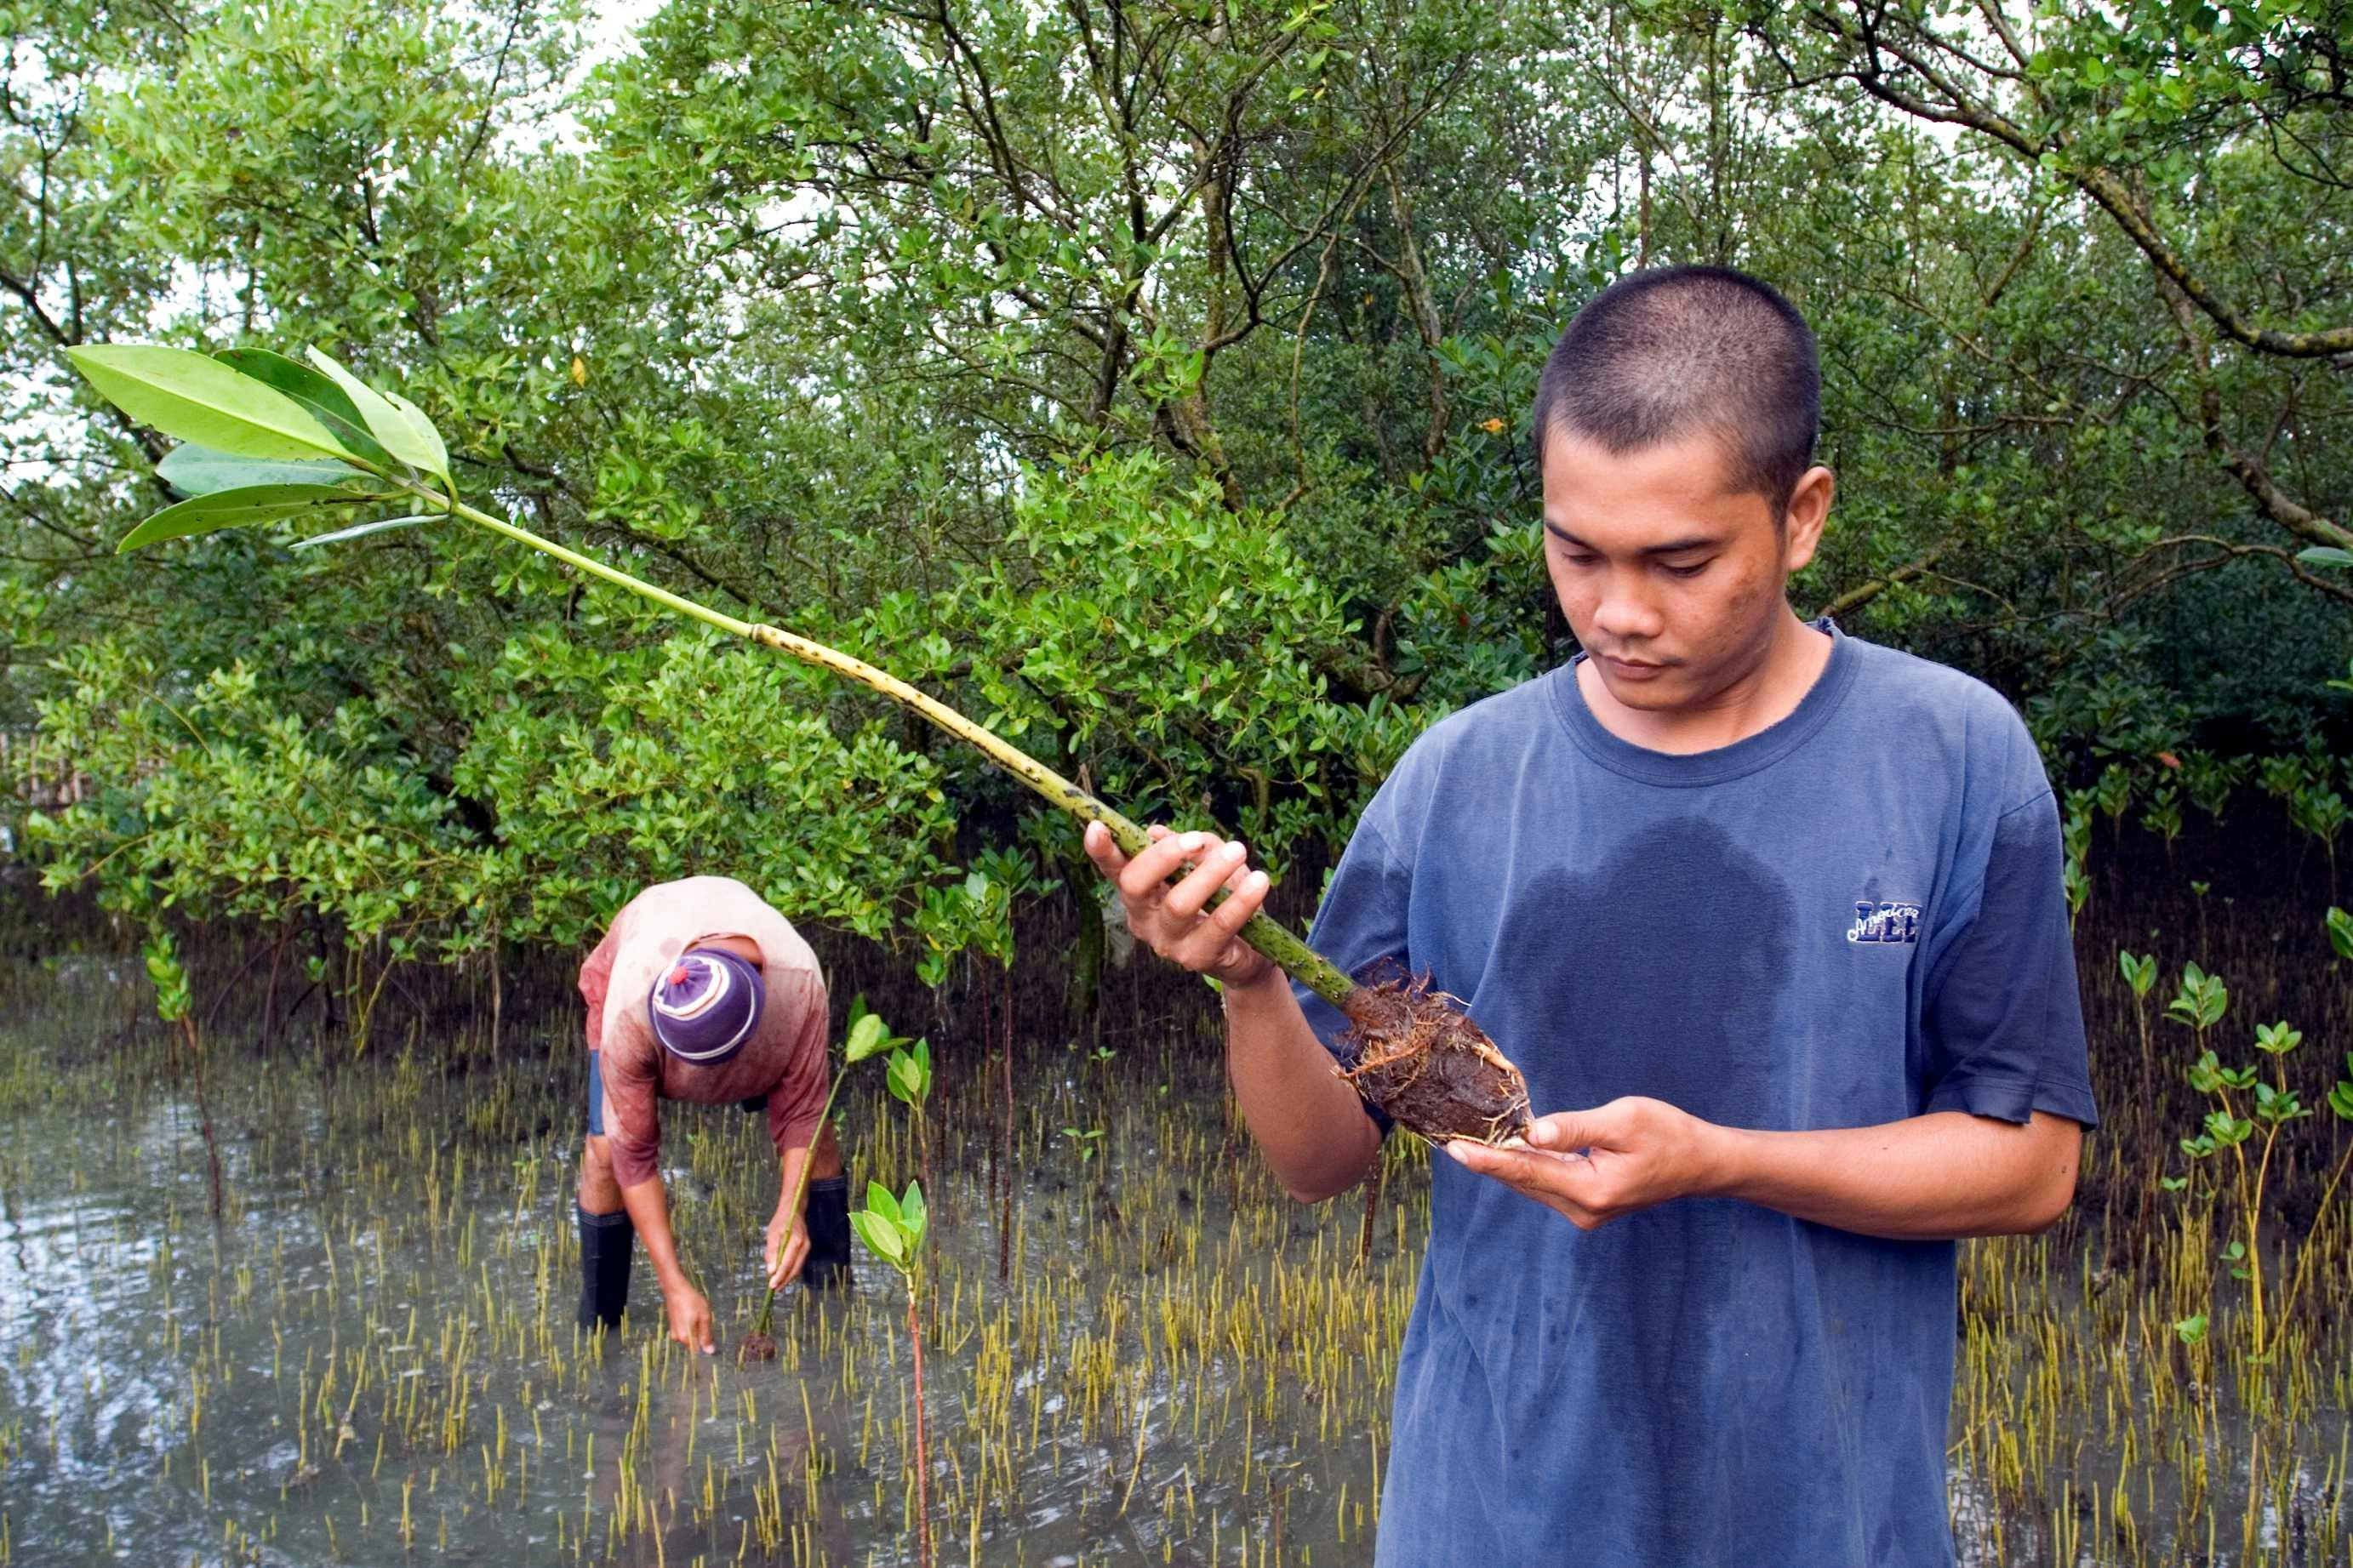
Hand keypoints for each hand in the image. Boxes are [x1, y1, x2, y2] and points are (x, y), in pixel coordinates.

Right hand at [661, 1281, 715, 1354]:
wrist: (675, 1289)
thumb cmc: (691, 1301)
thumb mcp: (704, 1317)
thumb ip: (707, 1335)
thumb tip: (710, 1351)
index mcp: (686, 1337)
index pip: (698, 1351)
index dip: (706, 1346)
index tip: (711, 1336)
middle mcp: (677, 1338)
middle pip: (694, 1343)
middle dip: (701, 1335)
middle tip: (704, 1320)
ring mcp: (674, 1333)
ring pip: (690, 1337)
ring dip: (696, 1330)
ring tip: (697, 1315)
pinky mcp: (673, 1327)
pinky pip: (685, 1331)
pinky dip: (691, 1326)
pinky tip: (692, 1314)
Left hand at [765, 1208, 808, 1289]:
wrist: (793, 1210)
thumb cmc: (780, 1221)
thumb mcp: (772, 1234)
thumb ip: (771, 1252)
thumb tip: (771, 1271)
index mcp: (796, 1241)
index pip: (787, 1264)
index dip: (780, 1276)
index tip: (772, 1285)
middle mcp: (804, 1246)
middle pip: (795, 1269)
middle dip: (785, 1280)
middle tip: (775, 1289)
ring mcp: (806, 1248)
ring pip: (798, 1268)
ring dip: (788, 1278)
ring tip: (778, 1285)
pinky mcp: (806, 1249)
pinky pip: (799, 1263)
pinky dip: (791, 1271)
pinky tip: (784, 1276)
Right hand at [1081, 820, 1277, 990]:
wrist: (1249, 950)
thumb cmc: (1221, 898)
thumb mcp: (1207, 863)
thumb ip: (1190, 847)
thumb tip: (1157, 833)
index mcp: (1139, 893)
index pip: (1114, 870)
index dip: (1101, 850)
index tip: (1096, 826)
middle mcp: (1144, 919)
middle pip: (1135, 885)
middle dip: (1164, 856)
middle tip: (1197, 839)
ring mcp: (1168, 943)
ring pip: (1179, 904)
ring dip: (1211, 872)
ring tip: (1238, 850)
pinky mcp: (1198, 958)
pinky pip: (1220, 925)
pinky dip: (1242, 899)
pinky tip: (1259, 881)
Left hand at [1444, 1097, 1725, 1230]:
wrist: (1702, 1163)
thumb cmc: (1668, 1134)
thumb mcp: (1623, 1120)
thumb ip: (1575, 1126)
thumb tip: (1531, 1132)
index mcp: (1592, 1189)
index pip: (1527, 1172)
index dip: (1487, 1159)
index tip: (1454, 1149)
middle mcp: (1584, 1210)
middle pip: (1525, 1181)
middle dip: (1489, 1160)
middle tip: (1452, 1137)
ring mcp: (1586, 1213)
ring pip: (1534, 1184)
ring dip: (1506, 1164)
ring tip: (1471, 1141)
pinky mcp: (1589, 1206)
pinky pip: (1548, 1185)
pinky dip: (1528, 1167)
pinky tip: (1509, 1150)